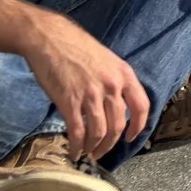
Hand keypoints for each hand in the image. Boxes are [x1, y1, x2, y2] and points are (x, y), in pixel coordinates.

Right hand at [24, 14, 151, 160]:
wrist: (49, 37)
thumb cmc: (76, 46)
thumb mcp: (106, 60)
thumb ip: (114, 81)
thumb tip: (116, 105)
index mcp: (124, 74)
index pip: (142, 106)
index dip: (138, 126)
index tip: (130, 137)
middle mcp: (111, 86)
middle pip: (118, 125)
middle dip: (110, 144)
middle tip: (101, 151)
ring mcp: (91, 95)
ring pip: (100, 132)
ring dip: (94, 147)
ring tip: (87, 152)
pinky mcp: (69, 102)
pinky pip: (78, 132)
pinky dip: (77, 146)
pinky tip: (74, 151)